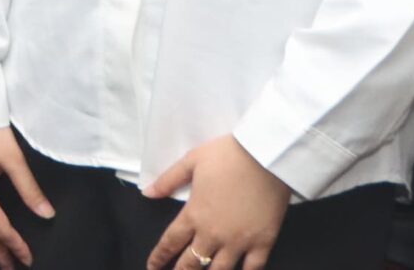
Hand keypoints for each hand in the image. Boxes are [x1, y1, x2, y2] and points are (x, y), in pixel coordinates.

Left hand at [144, 137, 291, 269]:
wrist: (266, 157)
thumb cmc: (227, 156)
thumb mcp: (191, 161)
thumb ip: (168, 180)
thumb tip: (147, 193)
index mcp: (194, 215)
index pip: (170, 243)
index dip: (159, 257)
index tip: (152, 266)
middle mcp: (213, 234)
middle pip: (191, 262)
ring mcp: (239, 242)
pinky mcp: (263, 243)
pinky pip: (252, 269)